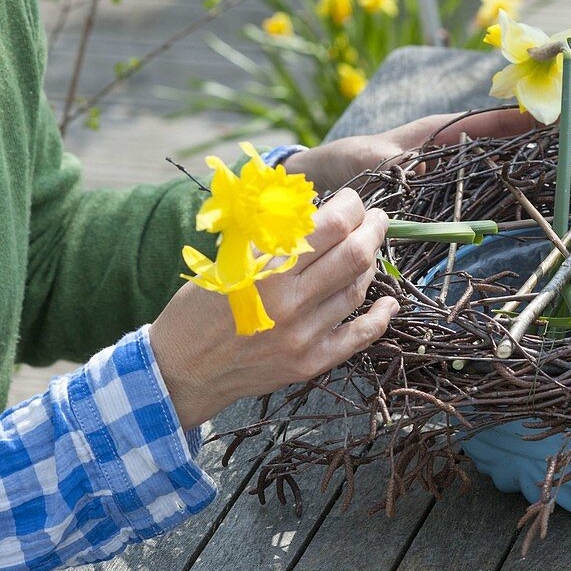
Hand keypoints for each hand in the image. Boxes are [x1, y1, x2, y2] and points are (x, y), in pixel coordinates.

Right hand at [149, 189, 397, 430]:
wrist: (181, 371)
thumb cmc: (198, 309)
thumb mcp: (226, 262)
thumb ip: (269, 236)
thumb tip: (313, 206)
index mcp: (266, 272)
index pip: (329, 228)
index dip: (351, 207)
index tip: (353, 200)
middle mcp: (290, 304)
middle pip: (354, 255)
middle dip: (372, 229)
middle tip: (375, 218)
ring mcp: (304, 337)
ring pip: (357, 290)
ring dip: (371, 264)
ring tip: (369, 248)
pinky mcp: (310, 363)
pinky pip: (359, 337)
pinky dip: (380, 317)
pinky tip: (389, 302)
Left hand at [283, 108, 537, 192]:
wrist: (328, 178)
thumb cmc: (349, 160)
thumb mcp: (372, 160)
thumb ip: (397, 167)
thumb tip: (419, 174)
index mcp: (437, 131)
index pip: (487, 120)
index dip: (519, 118)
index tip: (551, 117)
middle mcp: (448, 147)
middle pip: (499, 140)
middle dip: (531, 136)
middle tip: (569, 139)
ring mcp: (447, 169)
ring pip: (492, 164)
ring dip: (521, 164)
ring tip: (557, 164)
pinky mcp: (442, 190)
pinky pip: (476, 188)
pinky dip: (499, 188)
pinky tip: (521, 197)